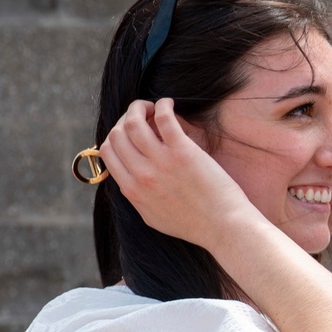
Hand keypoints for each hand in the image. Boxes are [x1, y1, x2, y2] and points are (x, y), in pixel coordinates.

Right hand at [99, 98, 252, 249]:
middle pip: (117, 134)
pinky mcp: (184, 152)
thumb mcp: (153, 216)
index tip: (131, 131)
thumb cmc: (195, 223)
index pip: (107, 152)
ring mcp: (162, 163)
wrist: (224, 227)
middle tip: (143, 115)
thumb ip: (137, 196)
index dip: (116, 136)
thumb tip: (129, 179)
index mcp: (132, 190)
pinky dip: (162, 105)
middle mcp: (141, 175)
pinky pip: (164, 118)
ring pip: (133, 123)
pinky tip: (168, 104)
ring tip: (153, 107)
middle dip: (126, 118)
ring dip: (139, 107)